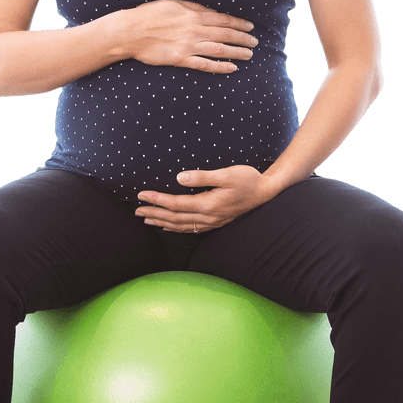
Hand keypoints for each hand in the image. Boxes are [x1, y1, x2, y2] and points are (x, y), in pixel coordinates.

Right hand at [122, 0, 257, 73]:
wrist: (130, 32)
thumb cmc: (149, 14)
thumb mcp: (173, 3)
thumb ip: (193, 7)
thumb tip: (211, 10)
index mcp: (193, 14)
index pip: (223, 19)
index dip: (239, 23)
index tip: (250, 27)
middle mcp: (194, 30)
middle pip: (225, 34)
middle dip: (243, 38)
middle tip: (255, 42)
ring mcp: (188, 46)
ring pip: (219, 49)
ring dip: (237, 52)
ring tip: (249, 55)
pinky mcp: (180, 59)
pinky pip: (205, 64)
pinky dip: (220, 66)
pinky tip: (232, 68)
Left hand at [134, 164, 279, 232]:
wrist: (267, 193)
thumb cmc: (248, 180)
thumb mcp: (226, 174)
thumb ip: (202, 177)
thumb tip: (179, 178)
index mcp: (208, 204)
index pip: (175, 204)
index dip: (157, 200)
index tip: (141, 195)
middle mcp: (208, 217)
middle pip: (174, 218)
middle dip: (154, 213)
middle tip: (136, 210)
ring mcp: (212, 222)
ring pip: (181, 226)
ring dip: (162, 222)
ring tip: (147, 219)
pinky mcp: (215, 222)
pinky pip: (191, 229)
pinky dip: (176, 228)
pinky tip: (169, 226)